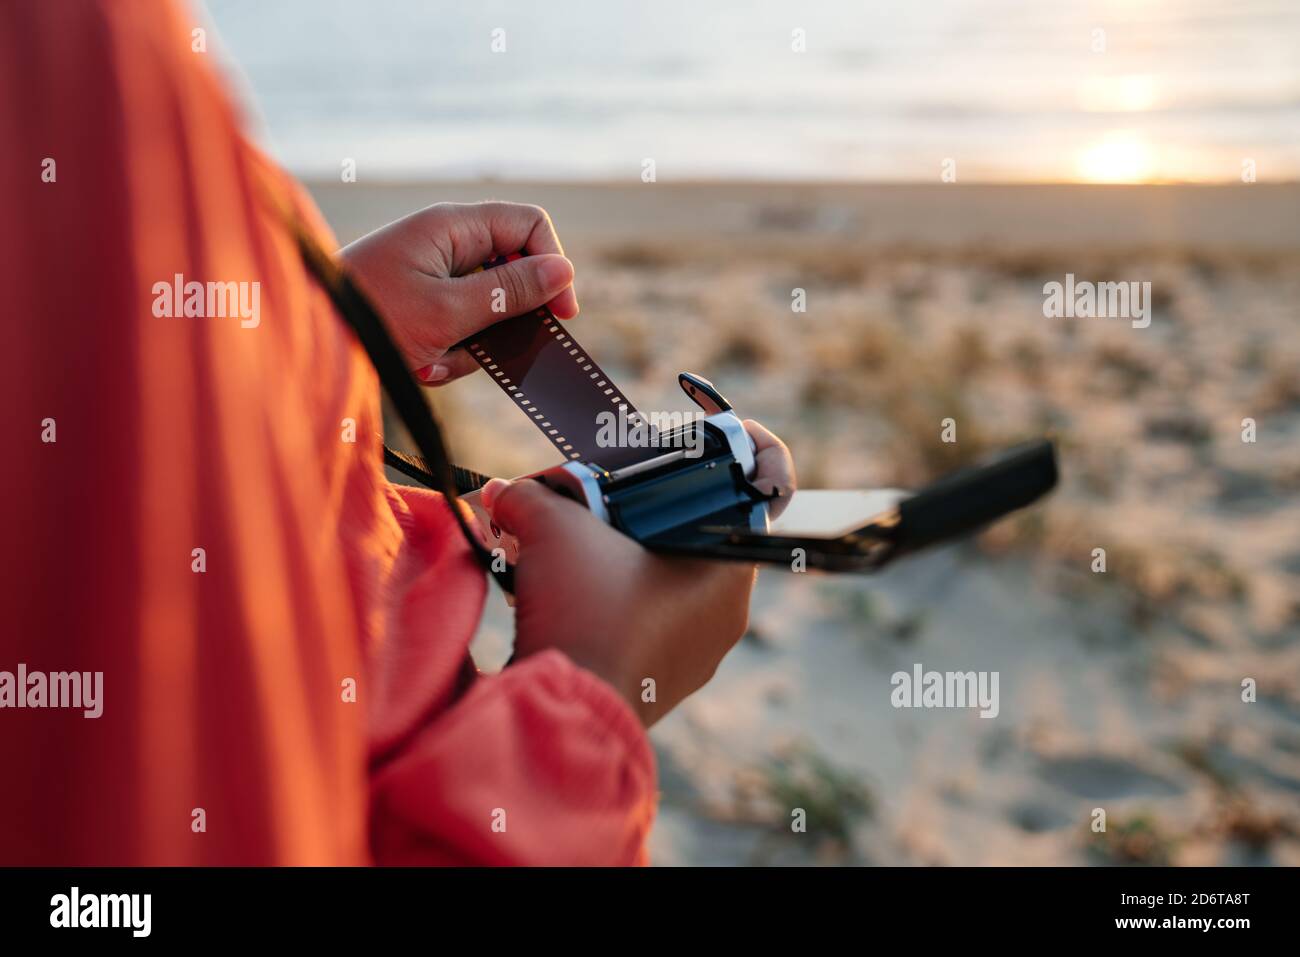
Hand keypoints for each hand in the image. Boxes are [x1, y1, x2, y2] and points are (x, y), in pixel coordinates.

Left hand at [339, 202, 578, 382]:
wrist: (305, 348)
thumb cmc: (368, 320)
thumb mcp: (448, 312)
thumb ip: (509, 293)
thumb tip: (563, 272)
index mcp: (452, 227)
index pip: (529, 226)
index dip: (553, 266)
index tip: (561, 315)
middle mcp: (445, 244)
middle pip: (511, 275)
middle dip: (502, 322)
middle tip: (476, 350)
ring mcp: (432, 275)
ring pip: (487, 311)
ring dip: (470, 347)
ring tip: (431, 361)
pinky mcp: (421, 305)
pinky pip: (459, 330)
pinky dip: (447, 355)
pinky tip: (420, 365)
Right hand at [481, 420, 795, 726]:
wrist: (562, 713)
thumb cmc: (584, 614)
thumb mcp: (554, 531)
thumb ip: (532, 495)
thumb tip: (500, 491)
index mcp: (728, 570)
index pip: (746, 496)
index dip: (719, 461)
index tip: (688, 447)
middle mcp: (726, 615)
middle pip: (693, 534)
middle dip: (643, 510)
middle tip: (602, 495)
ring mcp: (697, 654)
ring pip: (667, 581)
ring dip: (622, 556)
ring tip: (573, 543)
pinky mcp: (663, 681)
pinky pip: (646, 622)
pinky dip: (612, 598)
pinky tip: (569, 589)